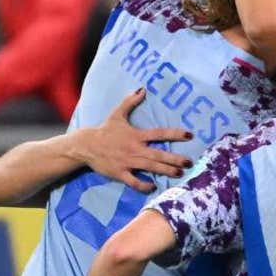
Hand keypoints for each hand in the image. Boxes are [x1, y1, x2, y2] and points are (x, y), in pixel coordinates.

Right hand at [74, 89, 192, 192]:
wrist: (85, 146)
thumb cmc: (105, 130)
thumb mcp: (117, 114)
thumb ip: (130, 102)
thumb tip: (142, 89)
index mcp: (136, 135)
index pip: (159, 133)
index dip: (175, 134)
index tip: (190, 135)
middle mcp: (134, 149)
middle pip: (158, 154)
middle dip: (175, 159)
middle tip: (190, 162)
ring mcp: (127, 162)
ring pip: (150, 167)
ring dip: (165, 171)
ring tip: (180, 173)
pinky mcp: (119, 173)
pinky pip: (134, 181)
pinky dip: (143, 185)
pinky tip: (153, 186)